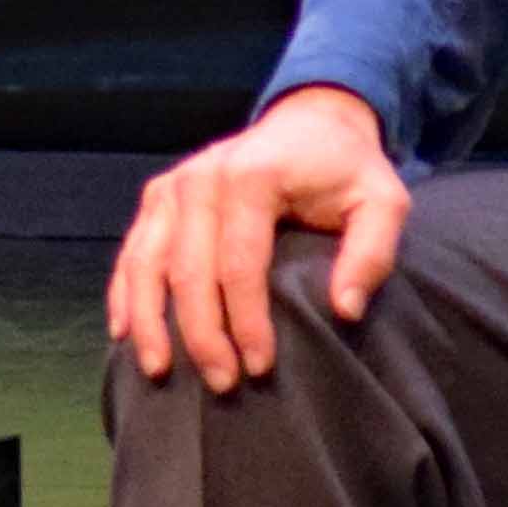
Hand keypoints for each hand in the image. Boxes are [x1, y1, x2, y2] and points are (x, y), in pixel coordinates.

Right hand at [108, 84, 406, 390]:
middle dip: (202, 334)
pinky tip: (125, 333)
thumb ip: (371, 254)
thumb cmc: (346, 170)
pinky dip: (125, 294)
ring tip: (159, 370)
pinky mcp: (158, 196)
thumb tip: (345, 310)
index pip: (239, 263)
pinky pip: (131, 251)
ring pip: (146, 262)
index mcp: (252, 177)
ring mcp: (173, 186)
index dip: (246, 321)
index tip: (260, 366)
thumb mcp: (382, 202)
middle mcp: (201, 178)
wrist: (309, 122)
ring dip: (151, 321)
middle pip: (188, 270)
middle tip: (222, 384)